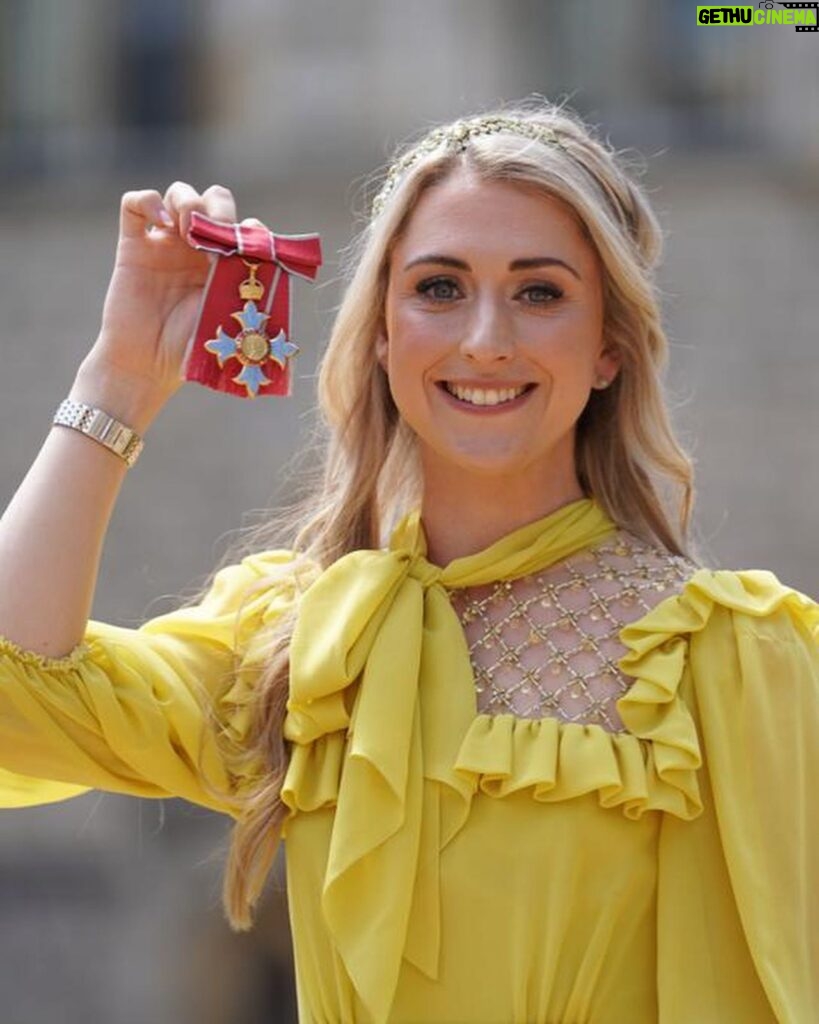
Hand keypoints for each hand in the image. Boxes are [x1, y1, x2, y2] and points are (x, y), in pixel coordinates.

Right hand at [81, 182, 258, 399]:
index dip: (251, 229)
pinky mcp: (133, 245)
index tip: (250, 249)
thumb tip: (276, 263)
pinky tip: (162, 223)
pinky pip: (135, 203)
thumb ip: (249, 290)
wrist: (148, 366)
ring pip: (179, 193)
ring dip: (189, 201)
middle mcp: (197, 249)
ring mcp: (165, 243)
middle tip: (219, 230)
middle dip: (221, 208)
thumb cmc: (191, 349)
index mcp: (226, 264)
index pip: (244, 226)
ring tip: (189, 229)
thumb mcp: (230, 317)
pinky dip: (148, 201)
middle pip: (215, 200)